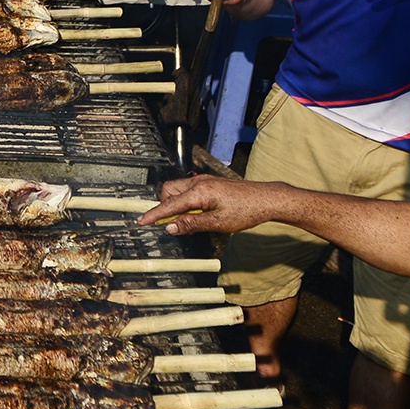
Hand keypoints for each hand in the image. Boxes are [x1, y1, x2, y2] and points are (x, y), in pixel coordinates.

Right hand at [139, 175, 296, 235]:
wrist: (267, 199)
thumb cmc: (247, 210)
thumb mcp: (218, 223)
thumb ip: (191, 224)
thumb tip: (171, 227)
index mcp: (199, 192)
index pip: (170, 204)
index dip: (154, 215)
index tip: (142, 221)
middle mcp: (200, 183)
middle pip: (169, 191)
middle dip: (165, 206)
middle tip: (172, 222)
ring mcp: (206, 181)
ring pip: (178, 189)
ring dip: (176, 203)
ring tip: (187, 219)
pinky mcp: (212, 183)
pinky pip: (189, 189)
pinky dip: (187, 201)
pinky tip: (198, 212)